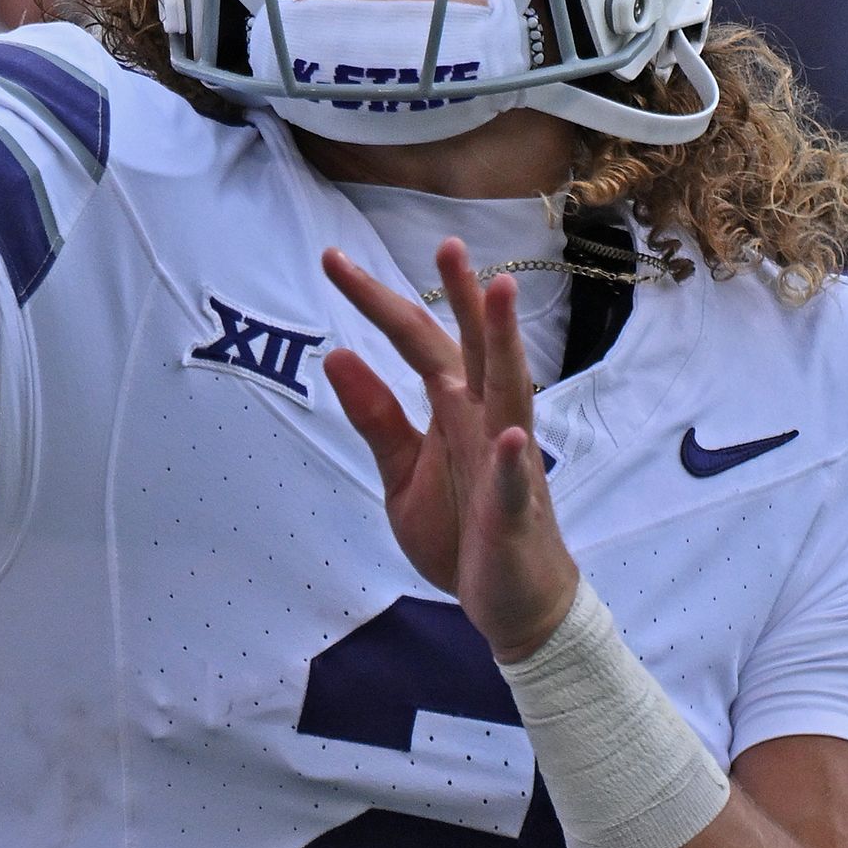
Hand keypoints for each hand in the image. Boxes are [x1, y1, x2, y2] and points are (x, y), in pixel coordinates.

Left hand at [323, 243, 580, 661]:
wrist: (511, 603)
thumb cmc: (463, 531)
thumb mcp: (402, 472)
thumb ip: (375, 417)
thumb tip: (335, 353)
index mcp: (454, 407)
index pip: (415, 340)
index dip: (376, 300)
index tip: (331, 258)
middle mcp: (485, 419)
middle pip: (472, 348)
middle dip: (462, 296)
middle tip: (447, 243)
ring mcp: (506, 461)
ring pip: (509, 390)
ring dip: (504, 343)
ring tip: (500, 292)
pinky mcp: (515, 512)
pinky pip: (514, 481)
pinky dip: (511, 458)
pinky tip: (509, 433)